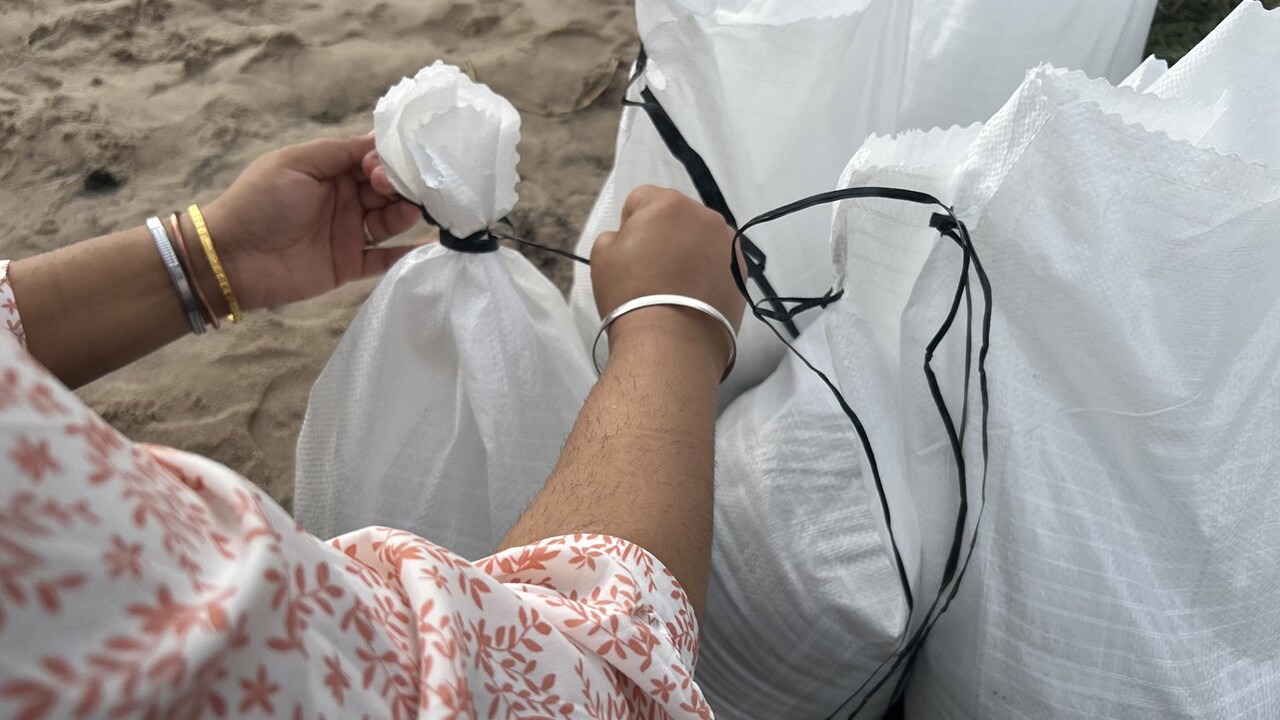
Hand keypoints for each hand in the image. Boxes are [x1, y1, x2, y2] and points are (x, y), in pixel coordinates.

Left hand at [197, 136, 423, 310]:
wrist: (232, 258)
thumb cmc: (259, 202)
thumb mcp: (297, 163)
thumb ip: (339, 151)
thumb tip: (379, 141)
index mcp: (330, 172)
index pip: (371, 159)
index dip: (386, 159)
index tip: (388, 163)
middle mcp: (344, 200)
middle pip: (386, 190)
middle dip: (398, 185)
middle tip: (391, 188)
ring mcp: (348, 233)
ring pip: (390, 221)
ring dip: (404, 213)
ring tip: (408, 210)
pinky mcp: (349, 265)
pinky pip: (385, 259)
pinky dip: (406, 254)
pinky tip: (429, 244)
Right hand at [590, 186, 745, 375]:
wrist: (672, 342)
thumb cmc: (631, 293)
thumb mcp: (602, 255)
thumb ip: (614, 235)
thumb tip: (630, 240)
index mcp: (669, 203)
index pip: (642, 198)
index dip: (630, 224)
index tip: (628, 251)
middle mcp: (706, 216)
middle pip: (677, 217)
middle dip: (664, 235)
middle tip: (651, 270)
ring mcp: (729, 245)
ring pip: (701, 239)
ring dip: (688, 252)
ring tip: (675, 287)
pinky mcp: (741, 274)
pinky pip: (718, 263)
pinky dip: (707, 273)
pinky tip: (694, 297)